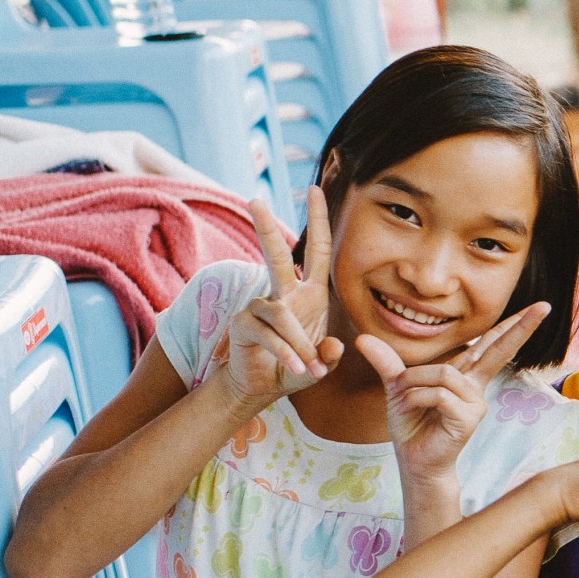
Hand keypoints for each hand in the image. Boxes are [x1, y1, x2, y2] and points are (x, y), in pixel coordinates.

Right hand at [221, 187, 342, 404]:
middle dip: (266, 227)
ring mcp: (261, 307)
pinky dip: (287, 354)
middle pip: (276, 255)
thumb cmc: (295, 369)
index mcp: (310, 294)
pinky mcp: (243, 324)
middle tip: (254, 199)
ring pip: (283, 314)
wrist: (262, 388)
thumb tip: (334, 346)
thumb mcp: (320, 363)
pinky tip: (297, 370)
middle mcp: (284, 294)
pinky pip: (271, 335)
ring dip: (300, 346)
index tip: (314, 189)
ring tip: (309, 370)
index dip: (317, 221)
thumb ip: (330, 356)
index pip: (316, 250)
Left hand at [355, 302, 549, 478]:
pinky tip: (411, 412)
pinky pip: (438, 394)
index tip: (539, 308)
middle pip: (497, 349)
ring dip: (413, 384)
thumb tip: (362, 338)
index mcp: (465, 377)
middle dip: (520, 327)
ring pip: (442, 373)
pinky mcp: (468, 418)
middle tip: (545, 307)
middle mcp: (476, 387)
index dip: (513, 326)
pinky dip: (415, 399)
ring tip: (404, 401)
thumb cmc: (412, 426)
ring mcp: (476, 402)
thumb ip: (387, 362)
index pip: (489, 345)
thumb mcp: (398, 388)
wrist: (413, 462)